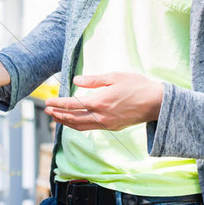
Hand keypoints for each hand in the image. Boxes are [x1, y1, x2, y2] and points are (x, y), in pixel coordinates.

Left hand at [44, 72, 163, 130]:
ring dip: (66, 122)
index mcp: (99, 101)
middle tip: (46, 110)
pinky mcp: (112, 127)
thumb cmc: (137, 86)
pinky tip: (74, 121)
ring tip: (55, 117)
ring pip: (81, 126)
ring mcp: (107, 124)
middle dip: (58, 114)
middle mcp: (101, 116)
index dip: (58, 104)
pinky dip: (78, 125)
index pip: (72, 105)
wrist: (157, 103)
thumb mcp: (114, 77)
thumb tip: (76, 80)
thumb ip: (93, 80)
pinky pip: (90, 128)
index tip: (48, 102)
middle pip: (73, 118)